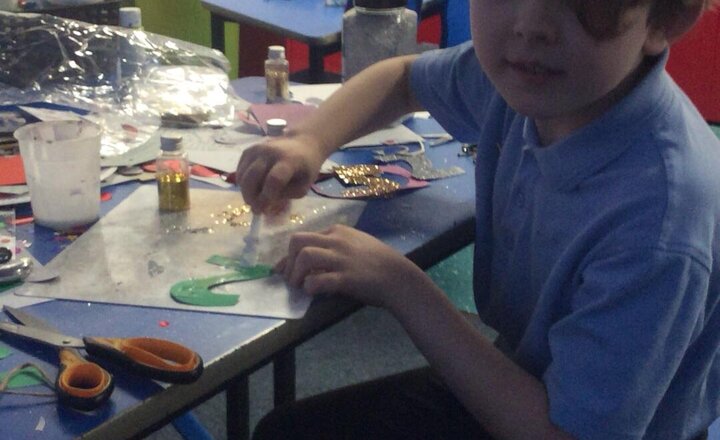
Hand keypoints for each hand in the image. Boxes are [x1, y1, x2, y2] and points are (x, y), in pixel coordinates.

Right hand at [236, 134, 325, 213]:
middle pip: (252, 176)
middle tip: (256, 209)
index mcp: (288, 160)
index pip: (274, 180)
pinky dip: (243, 183)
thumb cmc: (305, 168)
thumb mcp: (304, 186)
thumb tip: (266, 206)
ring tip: (255, 200)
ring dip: (246, 192)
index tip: (263, 210)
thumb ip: (287, 196)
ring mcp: (257, 150)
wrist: (301, 143)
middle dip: (251, 197)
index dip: (266, 197)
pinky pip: (240, 171)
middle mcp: (270, 152)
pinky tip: (253, 188)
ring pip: (243, 175)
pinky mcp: (248, 151)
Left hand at [275, 224, 426, 308]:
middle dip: (289, 261)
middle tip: (291, 278)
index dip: (291, 255)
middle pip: (298, 241)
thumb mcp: (356, 245)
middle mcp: (337, 241)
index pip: (304, 236)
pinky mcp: (345, 278)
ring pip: (304, 256)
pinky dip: (309, 287)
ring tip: (299, 286)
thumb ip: (335, 247)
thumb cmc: (379, 262)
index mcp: (338, 232)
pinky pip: (317, 280)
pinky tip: (313, 292)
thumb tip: (311, 262)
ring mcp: (341, 258)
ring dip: (295, 273)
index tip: (287, 268)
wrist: (399, 277)